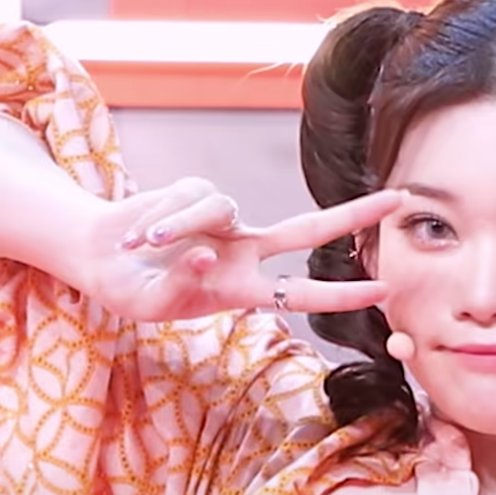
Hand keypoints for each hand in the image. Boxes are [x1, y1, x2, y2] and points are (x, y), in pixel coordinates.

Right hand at [78, 177, 401, 321]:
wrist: (96, 256)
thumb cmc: (129, 290)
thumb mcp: (150, 303)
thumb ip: (179, 284)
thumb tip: (206, 253)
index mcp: (240, 290)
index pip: (300, 292)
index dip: (342, 294)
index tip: (384, 291)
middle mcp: (242, 252)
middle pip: (308, 230)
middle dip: (353, 215)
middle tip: (399, 199)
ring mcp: (223, 221)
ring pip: (219, 207)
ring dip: (175, 224)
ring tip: (139, 244)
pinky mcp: (197, 191)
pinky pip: (186, 196)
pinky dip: (157, 214)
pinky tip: (135, 232)